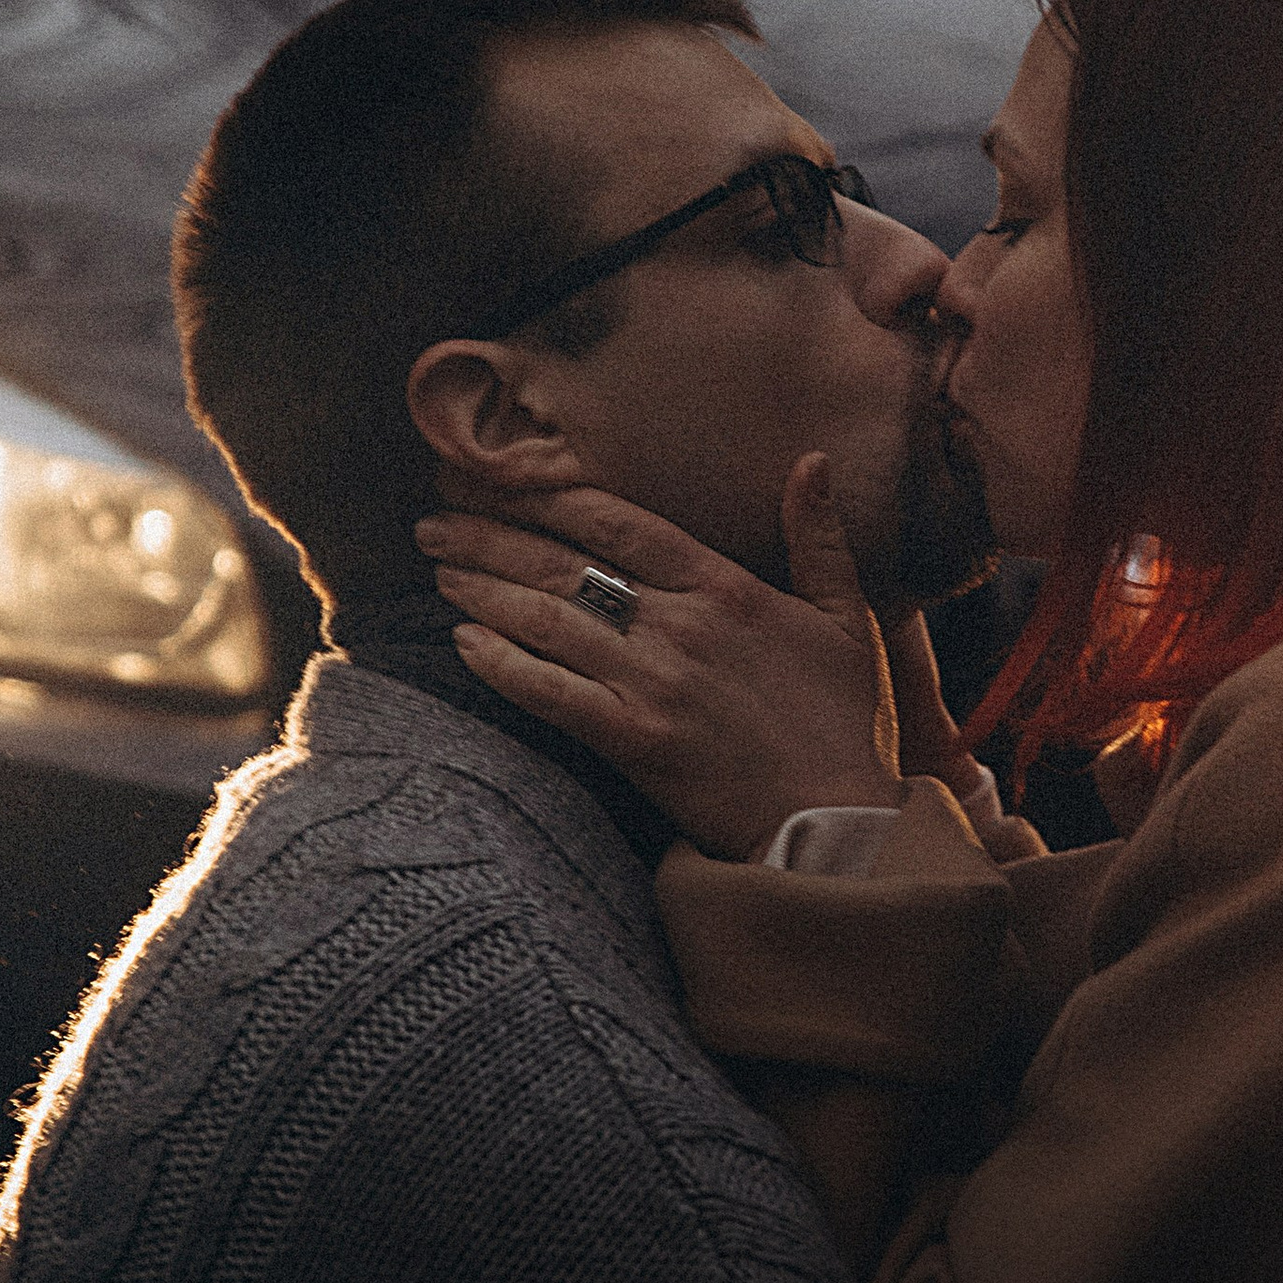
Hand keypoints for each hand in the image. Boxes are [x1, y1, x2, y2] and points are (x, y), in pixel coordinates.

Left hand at [417, 454, 903, 858]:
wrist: (836, 822)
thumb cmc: (844, 720)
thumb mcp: (847, 616)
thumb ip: (821, 537)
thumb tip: (814, 461)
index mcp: (726, 588)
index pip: (620, 522)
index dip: (551, 494)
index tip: (499, 475)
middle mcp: (681, 627)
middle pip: (566, 565)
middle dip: (493, 535)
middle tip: (436, 518)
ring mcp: (654, 685)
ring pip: (549, 622)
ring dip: (484, 589)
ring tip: (437, 565)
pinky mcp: (635, 743)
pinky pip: (553, 695)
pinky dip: (504, 666)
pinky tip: (463, 641)